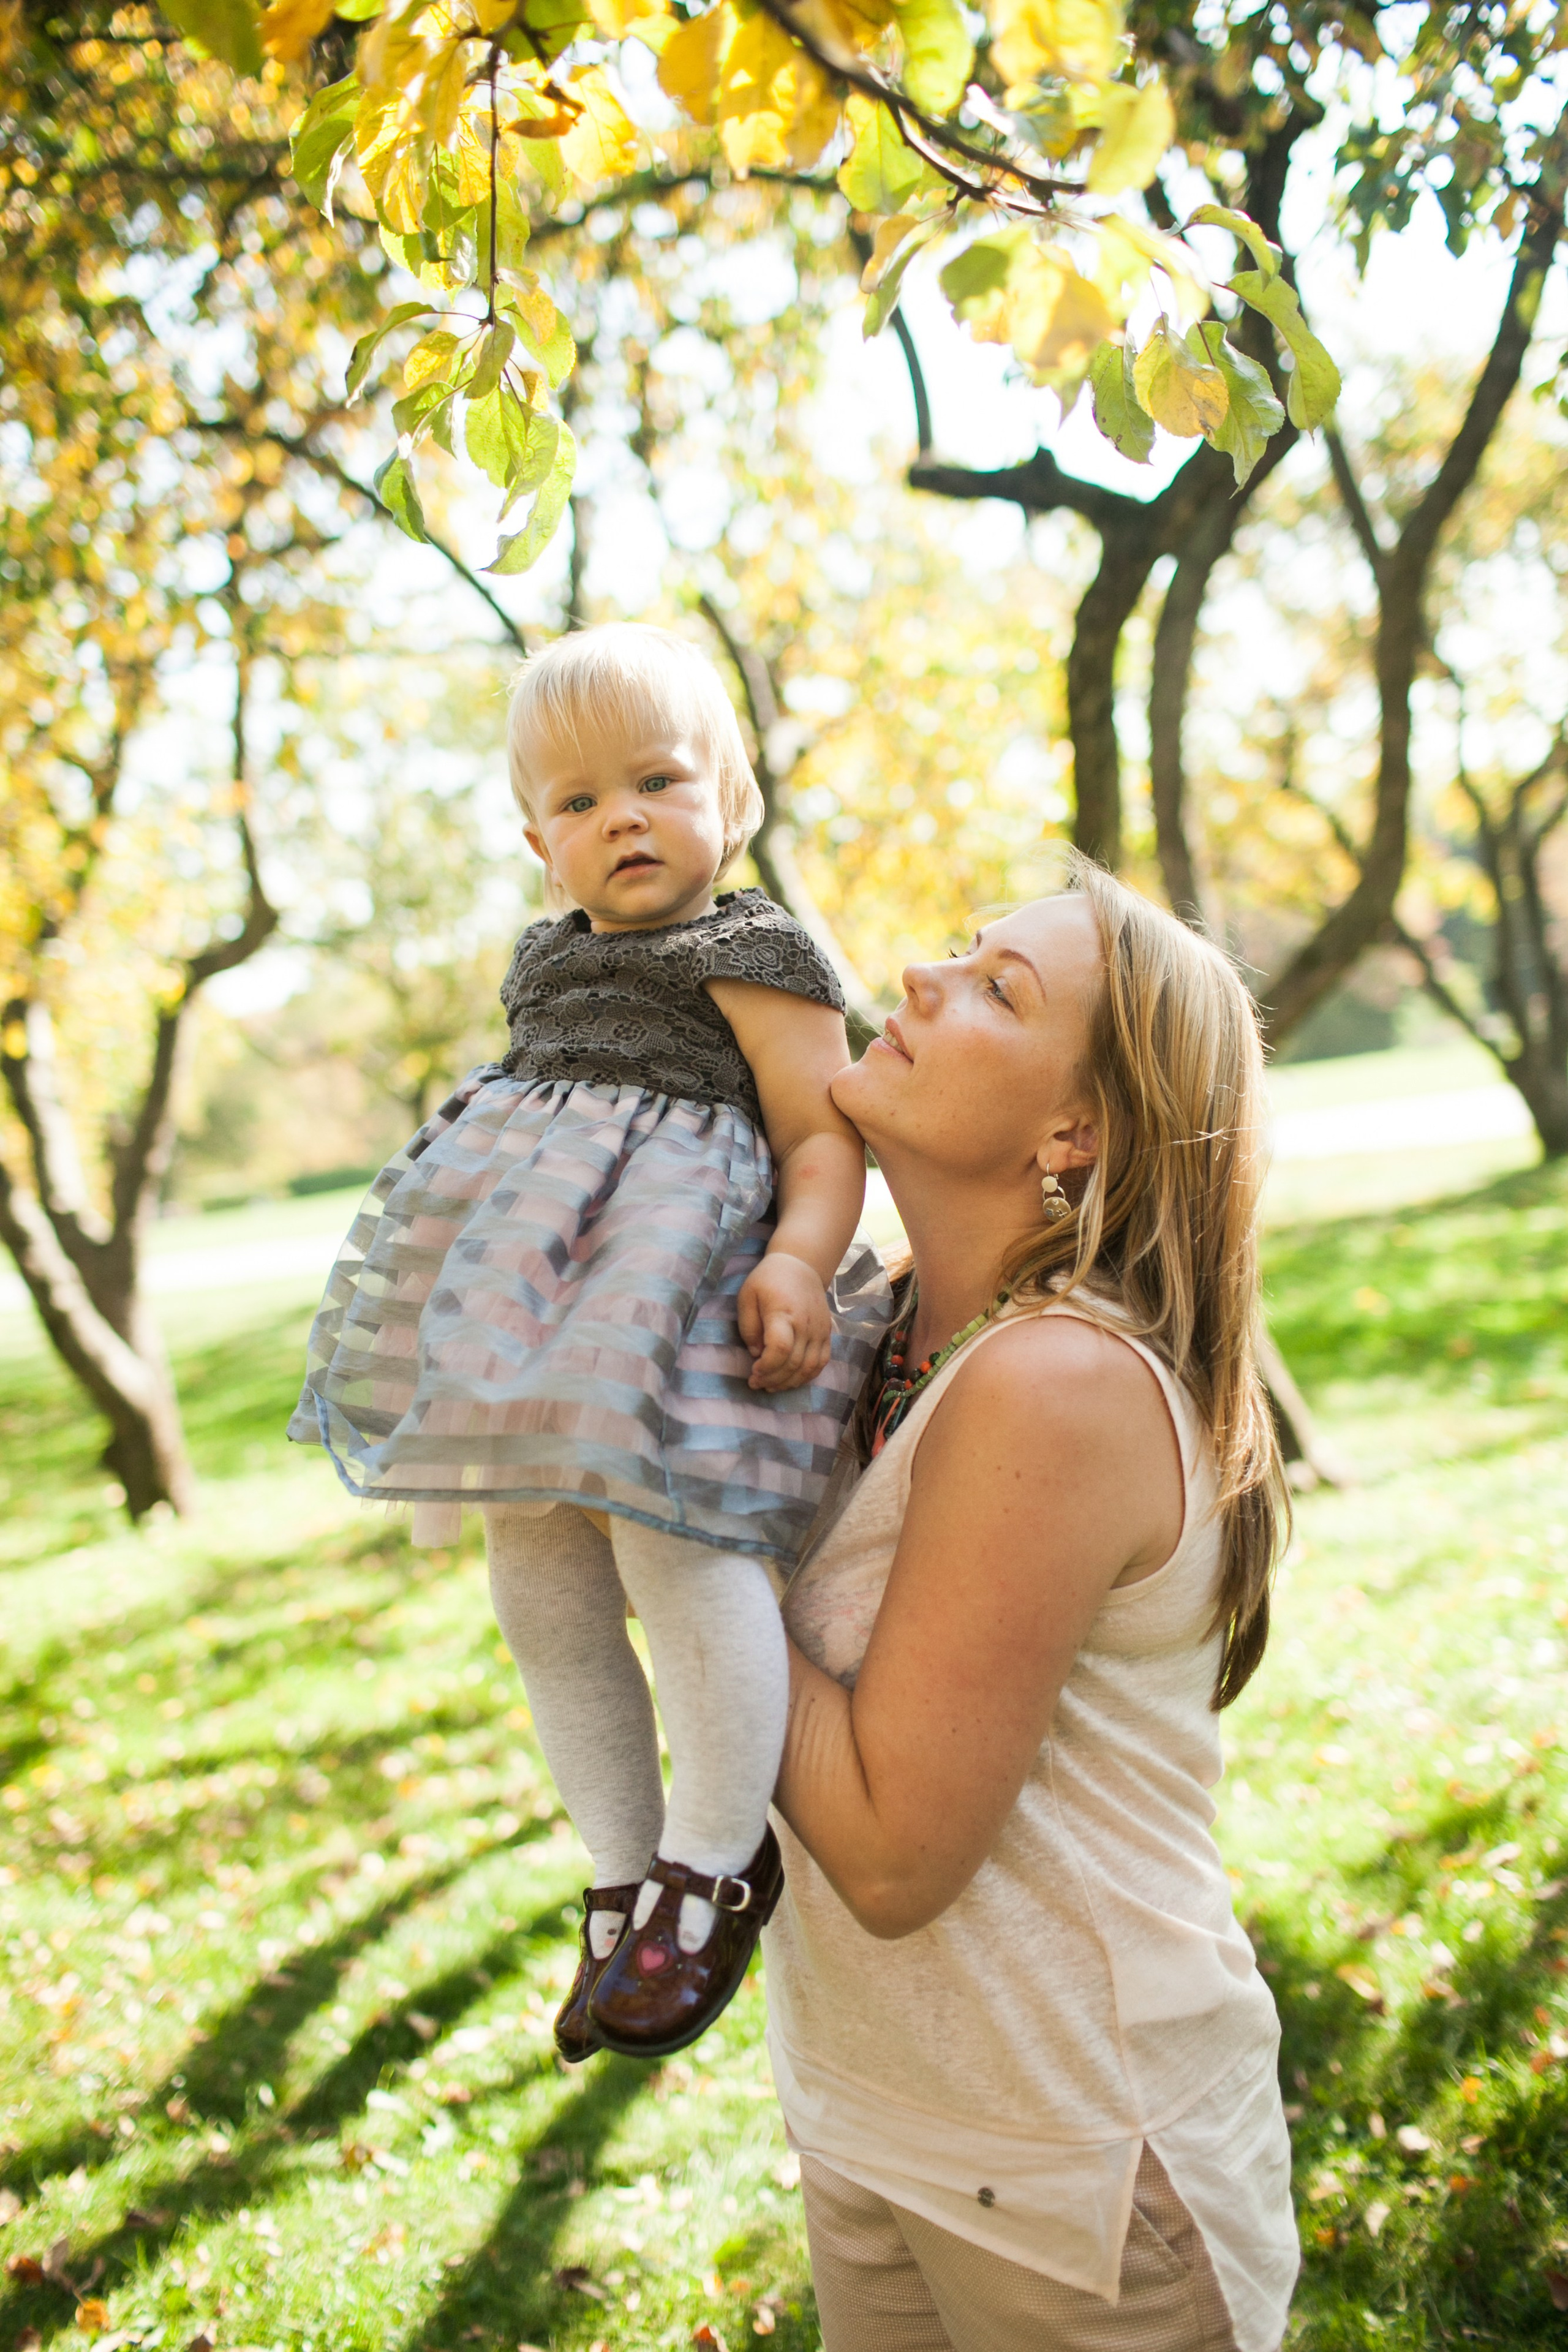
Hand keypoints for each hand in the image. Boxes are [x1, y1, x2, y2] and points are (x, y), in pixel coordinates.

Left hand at [738, 1252, 832, 1392]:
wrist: (801, 1265)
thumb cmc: (768, 1280)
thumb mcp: (747, 1296)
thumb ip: (749, 1327)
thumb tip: (757, 1354)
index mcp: (783, 1313)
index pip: (780, 1349)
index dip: (766, 1367)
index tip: (752, 1372)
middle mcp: (805, 1324)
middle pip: (794, 1363)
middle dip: (773, 1379)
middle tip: (756, 1383)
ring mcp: (819, 1330)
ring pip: (809, 1368)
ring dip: (789, 1383)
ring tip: (772, 1385)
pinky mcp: (827, 1333)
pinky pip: (821, 1362)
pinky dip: (807, 1376)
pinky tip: (791, 1379)